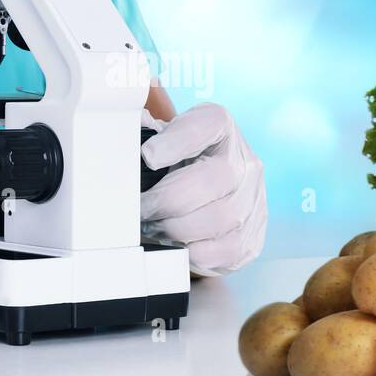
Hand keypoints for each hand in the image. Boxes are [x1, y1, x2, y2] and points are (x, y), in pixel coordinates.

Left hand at [141, 102, 265, 275]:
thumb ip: (146, 137)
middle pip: (213, 180)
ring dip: (175, 228)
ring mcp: (253, 202)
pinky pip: (224, 250)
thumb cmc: (179, 168)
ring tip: (153, 225)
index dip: (176, 142)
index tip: (147, 157)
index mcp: (221, 128)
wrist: (210, 199)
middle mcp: (245, 162)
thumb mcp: (165, 141)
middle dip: (166, 200)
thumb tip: (122, 142)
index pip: (208, 125)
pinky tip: (176, 242)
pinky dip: (193, 250)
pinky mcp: (251, 239)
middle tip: (140, 209)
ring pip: (219, 219)